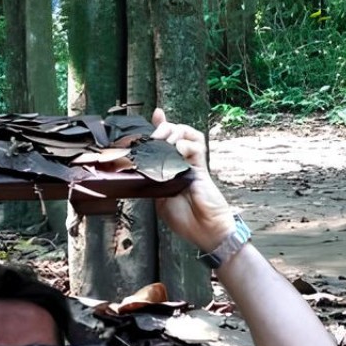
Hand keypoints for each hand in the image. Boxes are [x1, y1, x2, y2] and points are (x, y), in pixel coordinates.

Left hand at [149, 108, 237, 252]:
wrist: (204, 231)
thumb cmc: (184, 219)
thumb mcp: (159, 199)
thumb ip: (152, 181)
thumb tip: (141, 167)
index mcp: (170, 168)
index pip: (166, 141)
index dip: (162, 125)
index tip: (156, 114)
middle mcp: (182, 162)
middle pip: (177, 132)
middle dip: (164, 128)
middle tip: (155, 135)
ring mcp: (193, 164)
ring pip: (189, 134)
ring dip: (176, 132)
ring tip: (167, 140)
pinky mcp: (202, 168)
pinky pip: (197, 148)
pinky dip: (186, 145)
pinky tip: (178, 150)